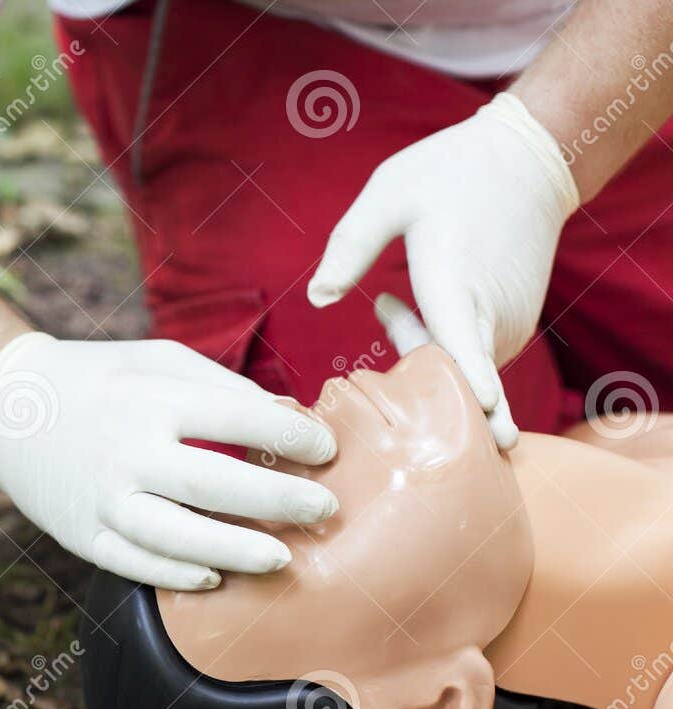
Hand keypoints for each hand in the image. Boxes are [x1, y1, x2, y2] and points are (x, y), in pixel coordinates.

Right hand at [0, 332, 339, 589]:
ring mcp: (102, 498)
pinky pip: (136, 564)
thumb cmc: (99, 379)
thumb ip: (222, 387)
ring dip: (236, 551)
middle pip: (217, 486)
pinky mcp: (82, 535)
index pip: (239, 419)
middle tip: (326, 510)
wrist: (7, 409)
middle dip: (280, 502)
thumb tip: (289, 421)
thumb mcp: (158, 360)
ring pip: (177, 538)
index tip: (326, 449)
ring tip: (282, 559)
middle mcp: (126, 451)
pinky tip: (216, 578)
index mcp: (151, 398)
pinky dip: (178, 576)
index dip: (293, 436)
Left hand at [307, 93, 578, 449]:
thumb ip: (351, 245)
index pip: (467, 348)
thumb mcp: (390, 191)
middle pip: (445, 378)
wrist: (529, 160)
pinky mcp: (512, 330)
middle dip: (406, 367)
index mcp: (456, 283)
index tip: (488, 412)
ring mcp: (508, 328)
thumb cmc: (451, 173)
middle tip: (387, 304)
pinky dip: (441, 348)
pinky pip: (469, 360)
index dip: (473, 383)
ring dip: (420, 352)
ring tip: (396, 299)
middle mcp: (490, 316)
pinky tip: (422, 307)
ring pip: (455, 372)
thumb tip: (316, 298)